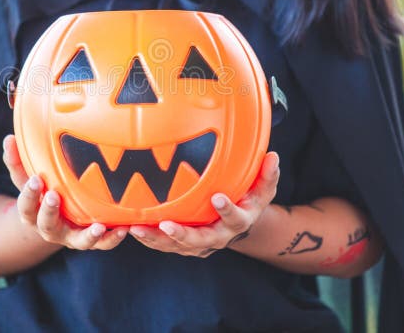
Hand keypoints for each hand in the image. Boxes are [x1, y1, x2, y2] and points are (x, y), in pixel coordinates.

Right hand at [2, 134, 128, 250]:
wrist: (57, 219)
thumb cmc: (42, 191)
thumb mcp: (27, 177)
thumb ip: (17, 160)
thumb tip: (8, 138)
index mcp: (33, 213)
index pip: (25, 207)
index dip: (28, 195)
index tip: (35, 180)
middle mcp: (50, 229)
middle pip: (46, 225)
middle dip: (49, 211)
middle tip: (53, 196)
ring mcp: (71, 237)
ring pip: (78, 241)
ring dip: (88, 235)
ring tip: (98, 226)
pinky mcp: (90, 240)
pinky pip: (102, 243)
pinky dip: (112, 238)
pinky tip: (123, 229)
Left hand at [129, 151, 279, 257]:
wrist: (240, 222)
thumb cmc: (249, 198)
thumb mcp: (263, 187)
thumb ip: (267, 174)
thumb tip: (273, 156)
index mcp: (239, 220)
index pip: (235, 217)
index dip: (227, 209)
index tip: (218, 197)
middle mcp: (219, 236)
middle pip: (201, 240)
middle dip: (183, 235)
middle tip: (166, 225)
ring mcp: (200, 243)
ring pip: (177, 247)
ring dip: (157, 239)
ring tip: (137, 229)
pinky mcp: (184, 245)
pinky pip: (165, 245)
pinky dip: (149, 239)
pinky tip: (130, 228)